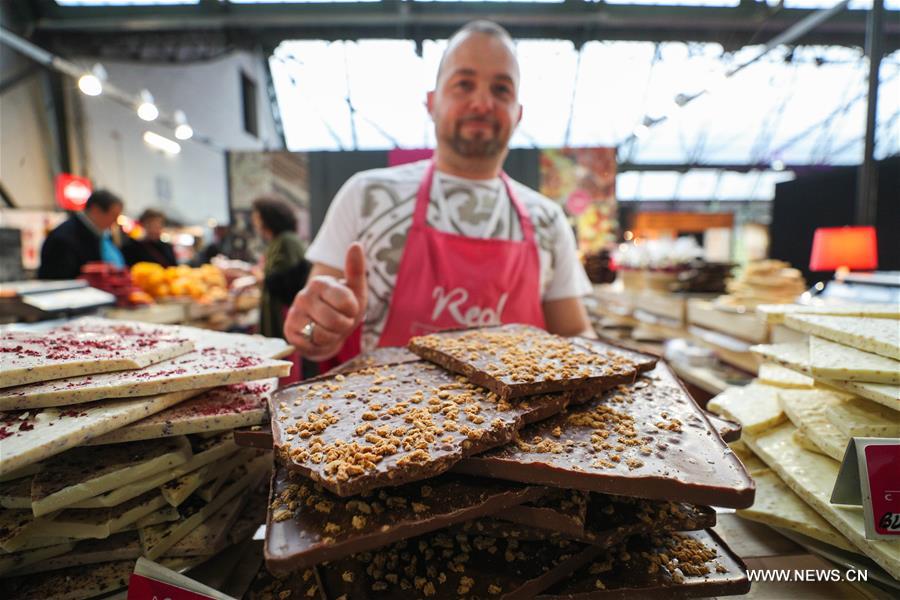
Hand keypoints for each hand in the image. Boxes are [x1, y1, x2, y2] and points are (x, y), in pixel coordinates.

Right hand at [284, 243, 366, 359]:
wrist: (328, 330)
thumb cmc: (344, 309)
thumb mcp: (355, 290)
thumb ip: (356, 269)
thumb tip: (356, 244)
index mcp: (320, 282)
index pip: (346, 302)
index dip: (353, 311)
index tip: (349, 309)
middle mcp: (304, 295)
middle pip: (336, 321)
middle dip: (343, 326)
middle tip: (340, 322)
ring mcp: (295, 313)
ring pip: (324, 334)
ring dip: (332, 336)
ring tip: (329, 329)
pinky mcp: (289, 331)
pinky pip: (312, 344)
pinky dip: (320, 346)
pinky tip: (318, 338)